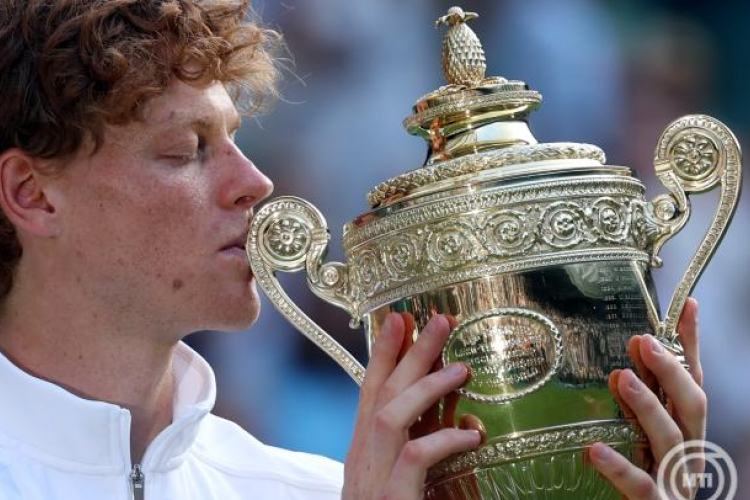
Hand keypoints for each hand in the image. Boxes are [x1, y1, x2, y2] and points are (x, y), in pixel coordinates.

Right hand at [343, 313, 480, 499]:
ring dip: (426, 386)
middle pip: (382, 393)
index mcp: (363, 453)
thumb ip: (413, 450)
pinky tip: (472, 436)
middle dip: (410, 353)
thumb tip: (448, 421)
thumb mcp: (398, 481)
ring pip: (391, 416)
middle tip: (439, 321)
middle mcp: (362, 461)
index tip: (399, 319)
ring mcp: (373, 480)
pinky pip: (415, 456)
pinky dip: (444, 439)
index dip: (383, 353)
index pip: (370, 393)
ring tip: (462, 368)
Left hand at [591, 298, 705, 498]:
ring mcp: (676, 483)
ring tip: (621, 377)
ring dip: (647, 406)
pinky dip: (619, 467)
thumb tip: (626, 361)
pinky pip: (640, 486)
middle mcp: (689, 454)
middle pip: (693, 406)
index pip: (693, 382)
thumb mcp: (640, 435)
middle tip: (643, 342)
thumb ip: (636, 402)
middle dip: (671, 371)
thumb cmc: (643, 479)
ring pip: (670, 440)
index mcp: (687, 433)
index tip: (686, 306)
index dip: (690, 345)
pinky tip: (594, 450)